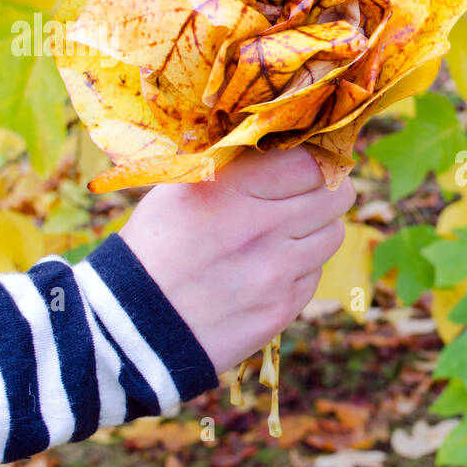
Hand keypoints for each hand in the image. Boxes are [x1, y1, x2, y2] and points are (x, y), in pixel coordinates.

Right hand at [119, 147, 354, 374]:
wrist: (131, 326)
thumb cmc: (155, 246)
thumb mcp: (180, 187)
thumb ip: (235, 163)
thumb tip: (287, 140)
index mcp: (230, 189)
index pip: (311, 160)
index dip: (315, 158)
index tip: (306, 162)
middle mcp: (258, 228)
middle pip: (335, 195)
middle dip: (327, 189)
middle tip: (308, 192)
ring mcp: (275, 272)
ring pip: (333, 233)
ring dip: (317, 228)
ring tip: (284, 231)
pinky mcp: (282, 307)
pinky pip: (315, 273)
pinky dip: (301, 266)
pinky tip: (266, 267)